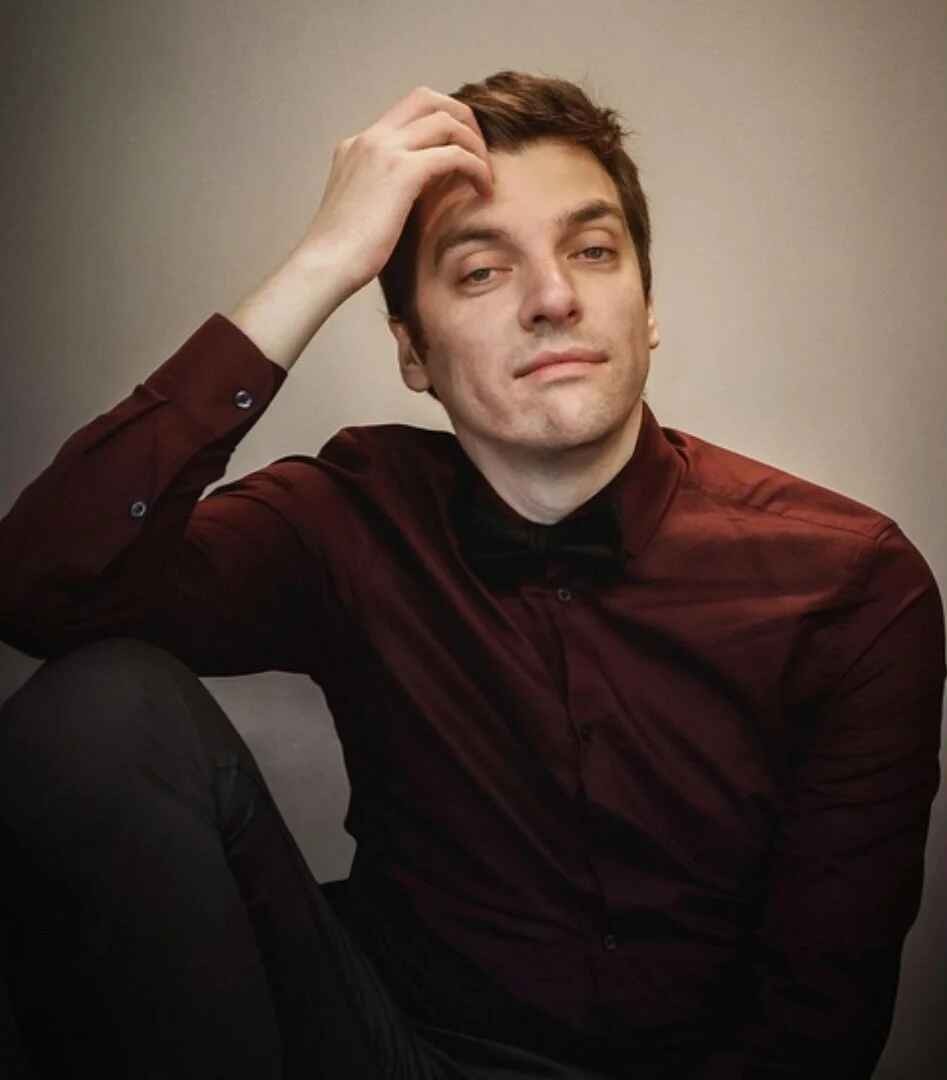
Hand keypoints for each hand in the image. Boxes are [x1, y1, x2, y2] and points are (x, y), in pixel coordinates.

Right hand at [294, 85, 493, 297]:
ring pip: (445, 120)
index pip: (407, 113)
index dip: (440, 125)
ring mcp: (384, 150)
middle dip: (462, 118)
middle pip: (427, 98)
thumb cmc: (343, 254)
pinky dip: (476, 167)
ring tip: (486, 175)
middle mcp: (370, 139)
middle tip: (479, 152)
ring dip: (474, 144)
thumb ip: (384, 194)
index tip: (459, 153)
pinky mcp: (401, 171)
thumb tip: (412, 202)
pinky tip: (484, 190)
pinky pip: (453, 154)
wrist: (325, 265)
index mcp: (357, 145)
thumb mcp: (362, 211)